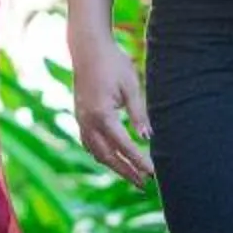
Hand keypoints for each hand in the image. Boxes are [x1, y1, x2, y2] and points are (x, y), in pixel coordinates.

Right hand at [71, 32, 153, 187]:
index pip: (123, 145)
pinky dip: (101, 154)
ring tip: (131, 176)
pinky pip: (89, 143)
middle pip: (108, 156)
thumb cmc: (113, 63)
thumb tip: (148, 137)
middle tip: (144, 184)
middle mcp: (88, 121)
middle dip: (126, 171)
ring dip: (113, 166)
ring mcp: (81, 120)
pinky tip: (112, 158)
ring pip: (96, 152)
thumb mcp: (131, 86)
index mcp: (102, 114)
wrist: (88, 48)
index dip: (138, 161)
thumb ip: (138, 113)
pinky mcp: (80, 116)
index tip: (152, 173)